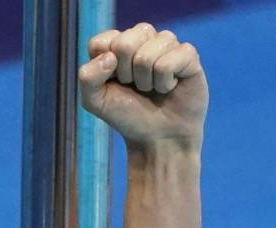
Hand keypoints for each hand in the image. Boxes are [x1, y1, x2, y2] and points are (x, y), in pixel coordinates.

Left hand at [78, 24, 205, 149]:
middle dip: (126, 74)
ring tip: (153, 88)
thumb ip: (87, 77)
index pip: (101, 43)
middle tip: (136, 87)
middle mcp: (142, 39)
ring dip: (146, 80)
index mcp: (117, 45)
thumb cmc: (127, 116)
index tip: (115, 84)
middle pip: (124, 43)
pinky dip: (164, 83)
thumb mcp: (95, 101)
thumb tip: (110, 56)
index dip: (105, 69)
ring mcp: (166, 44)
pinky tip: (169, 87)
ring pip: (147, 53)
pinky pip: (169, 61)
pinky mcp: (188, 54)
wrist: (158, 139)